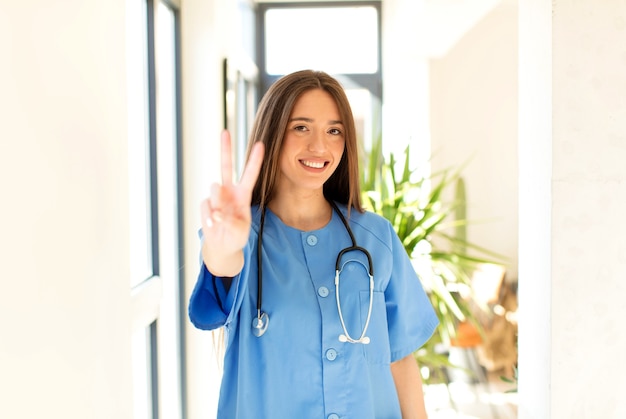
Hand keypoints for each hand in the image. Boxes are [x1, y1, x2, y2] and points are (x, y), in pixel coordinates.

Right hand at [200, 130, 263, 274]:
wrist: (222, 245)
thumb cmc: (235, 235)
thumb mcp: (240, 228)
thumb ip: (230, 218)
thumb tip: (215, 209)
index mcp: (243, 194)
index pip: (250, 174)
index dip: (255, 160)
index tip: (260, 145)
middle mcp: (229, 191)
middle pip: (226, 166)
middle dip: (225, 149)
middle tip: (225, 131)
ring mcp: (216, 196)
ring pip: (214, 189)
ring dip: (218, 203)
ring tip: (221, 219)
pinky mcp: (206, 204)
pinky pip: (206, 207)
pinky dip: (209, 217)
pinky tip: (213, 224)